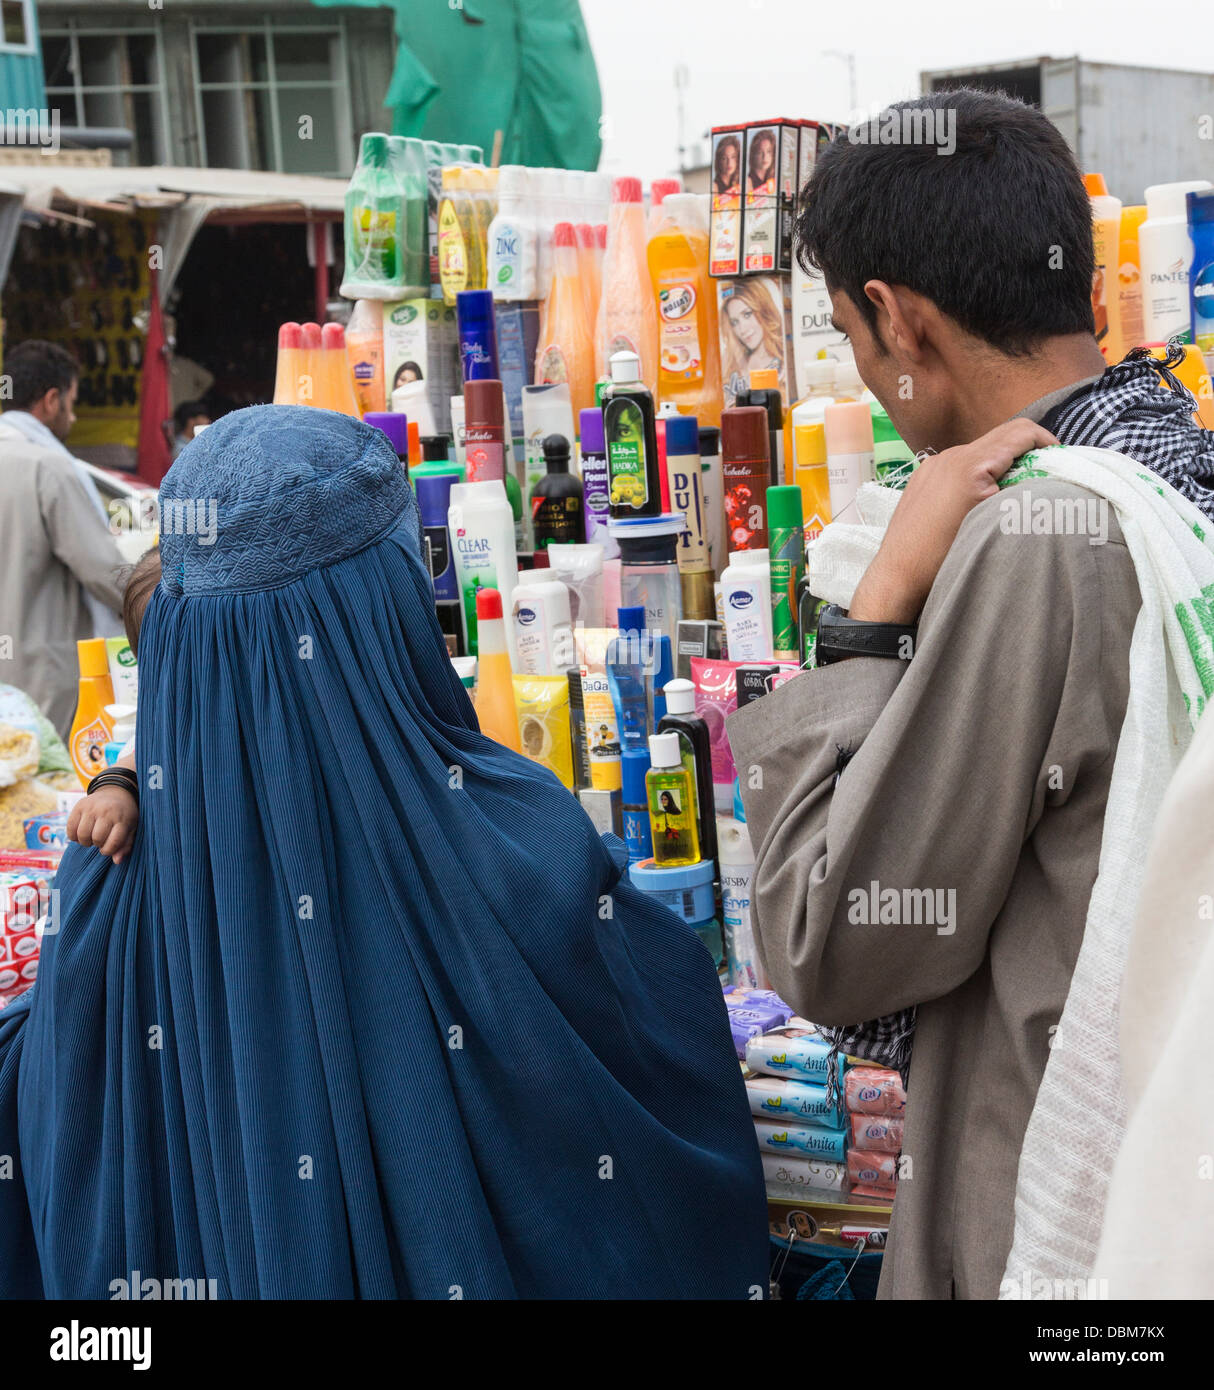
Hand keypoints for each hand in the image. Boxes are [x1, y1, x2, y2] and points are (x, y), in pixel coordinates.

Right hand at [67, 784, 138, 864]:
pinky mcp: (79, 805)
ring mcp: (92, 808)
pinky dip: (73, 836)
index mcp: (122, 819)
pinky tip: (81, 833)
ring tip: (90, 837)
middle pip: (96, 839)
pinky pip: (70, 828)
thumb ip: (125, 845)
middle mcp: (107, 812)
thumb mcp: (131, 829)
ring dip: (85, 841)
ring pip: (82, 834)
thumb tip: (116, 861)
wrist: (116, 793)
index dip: (108, 851)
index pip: (113, 843)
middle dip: (97, 844)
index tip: (108, 848)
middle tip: (99, 840)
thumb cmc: (124, 816)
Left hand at [848, 419, 1057, 623]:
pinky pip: (960, 463)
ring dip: (1003, 463)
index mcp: (970, 464)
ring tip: (1014, 493)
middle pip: (1002, 437)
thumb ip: (1021, 494)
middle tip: (1044, 476)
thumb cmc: (945, 558)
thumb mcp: (993, 525)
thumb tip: (1047, 482)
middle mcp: (949, 456)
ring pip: (982, 450)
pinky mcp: (923, 476)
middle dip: (1027, 452)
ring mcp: (933, 465)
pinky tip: (984, 499)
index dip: (1047, 442)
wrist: (899, 576)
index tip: (1060, 462)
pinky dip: (980, 472)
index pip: (1021, 432)